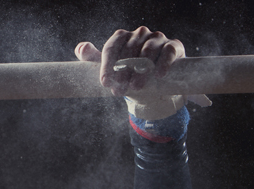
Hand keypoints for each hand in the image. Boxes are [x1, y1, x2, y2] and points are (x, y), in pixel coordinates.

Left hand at [75, 27, 209, 119]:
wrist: (154, 82)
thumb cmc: (129, 73)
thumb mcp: (110, 68)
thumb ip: (93, 58)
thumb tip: (80, 48)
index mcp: (122, 37)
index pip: (111, 48)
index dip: (107, 66)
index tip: (104, 83)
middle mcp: (139, 33)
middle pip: (129, 51)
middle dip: (123, 72)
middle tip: (119, 90)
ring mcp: (157, 38)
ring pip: (148, 51)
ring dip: (141, 70)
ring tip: (136, 87)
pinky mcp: (173, 46)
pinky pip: (168, 51)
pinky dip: (164, 62)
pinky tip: (159, 75)